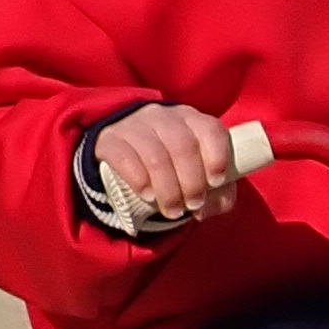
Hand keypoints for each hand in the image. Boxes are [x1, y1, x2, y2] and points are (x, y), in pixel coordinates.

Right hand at [91, 103, 243, 223]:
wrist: (127, 157)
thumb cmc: (174, 169)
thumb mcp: (199, 179)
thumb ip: (216, 195)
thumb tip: (204, 210)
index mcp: (193, 121)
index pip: (211, 129)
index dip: (217, 156)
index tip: (216, 182)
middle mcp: (165, 117)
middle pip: (183, 146)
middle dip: (192, 182)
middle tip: (192, 206)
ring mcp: (136, 125)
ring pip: (156, 156)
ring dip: (168, 189)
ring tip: (172, 211)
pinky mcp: (111, 139)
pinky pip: (125, 157)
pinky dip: (140, 180)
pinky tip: (148, 195)